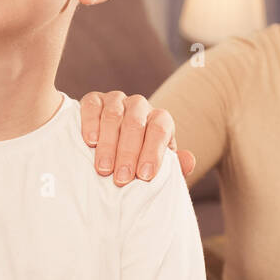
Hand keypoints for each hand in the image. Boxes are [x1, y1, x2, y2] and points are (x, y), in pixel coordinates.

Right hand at [79, 91, 195, 185]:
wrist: (114, 148)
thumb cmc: (140, 160)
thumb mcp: (158, 166)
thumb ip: (174, 166)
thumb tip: (189, 161)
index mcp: (160, 119)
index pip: (159, 131)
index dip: (152, 153)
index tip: (144, 176)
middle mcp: (140, 106)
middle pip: (135, 124)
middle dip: (128, 153)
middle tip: (122, 179)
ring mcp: (116, 100)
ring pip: (113, 116)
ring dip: (108, 144)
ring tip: (103, 169)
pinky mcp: (94, 100)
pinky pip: (92, 107)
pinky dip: (90, 123)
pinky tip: (90, 142)